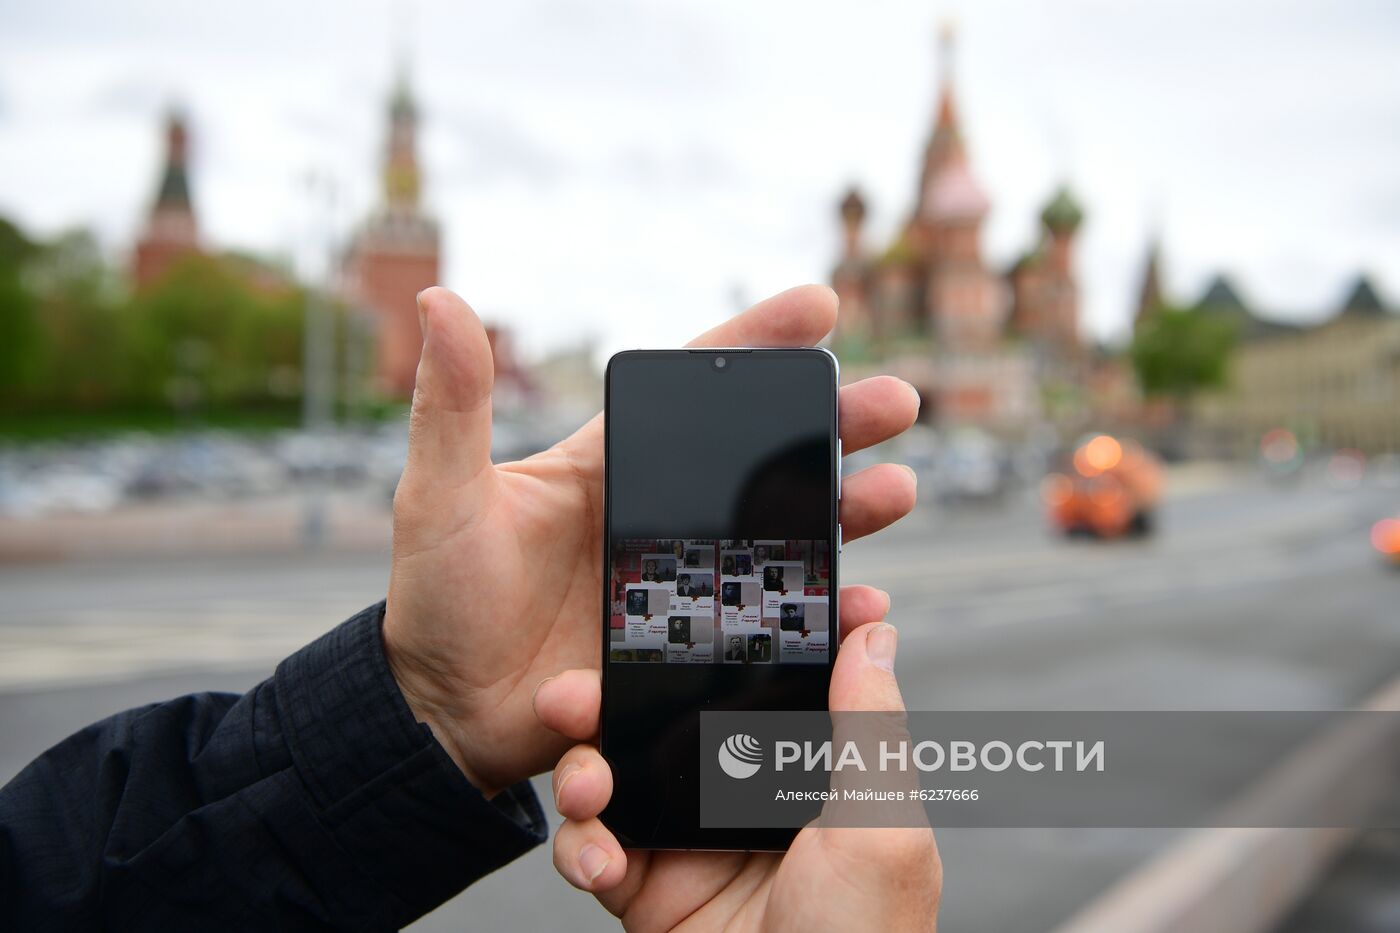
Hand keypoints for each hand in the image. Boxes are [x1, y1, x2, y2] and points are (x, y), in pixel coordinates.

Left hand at [383, 284, 920, 793]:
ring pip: (781, 534)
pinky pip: (770, 620)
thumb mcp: (441, 494)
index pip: (691, 391)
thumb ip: (451, 404)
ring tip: (899, 490)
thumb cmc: (434, 599)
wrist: (444, 716)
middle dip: (831, 425)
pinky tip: (862, 600)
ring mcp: (679, 582)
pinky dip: (820, 610)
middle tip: (897, 403)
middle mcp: (657, 515)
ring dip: (843, 511)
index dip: (756, 342)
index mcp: (607, 465)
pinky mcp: (689, 645)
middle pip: (760, 458)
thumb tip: (438, 300)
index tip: (821, 306)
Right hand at [534, 621, 941, 930]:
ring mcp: (689, 844)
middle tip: (577, 693)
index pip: (755, 688)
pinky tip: (599, 860)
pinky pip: (591, 846)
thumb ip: (869, 729)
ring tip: (584, 787)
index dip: (716, 648)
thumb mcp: (881, 832)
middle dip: (611, 698)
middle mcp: (743, 799)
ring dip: (582, 770)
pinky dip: (579, 845)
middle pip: (664, 721)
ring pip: (615, 774)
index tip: (680, 611)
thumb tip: (876, 635)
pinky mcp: (645, 892)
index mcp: (807, 774)